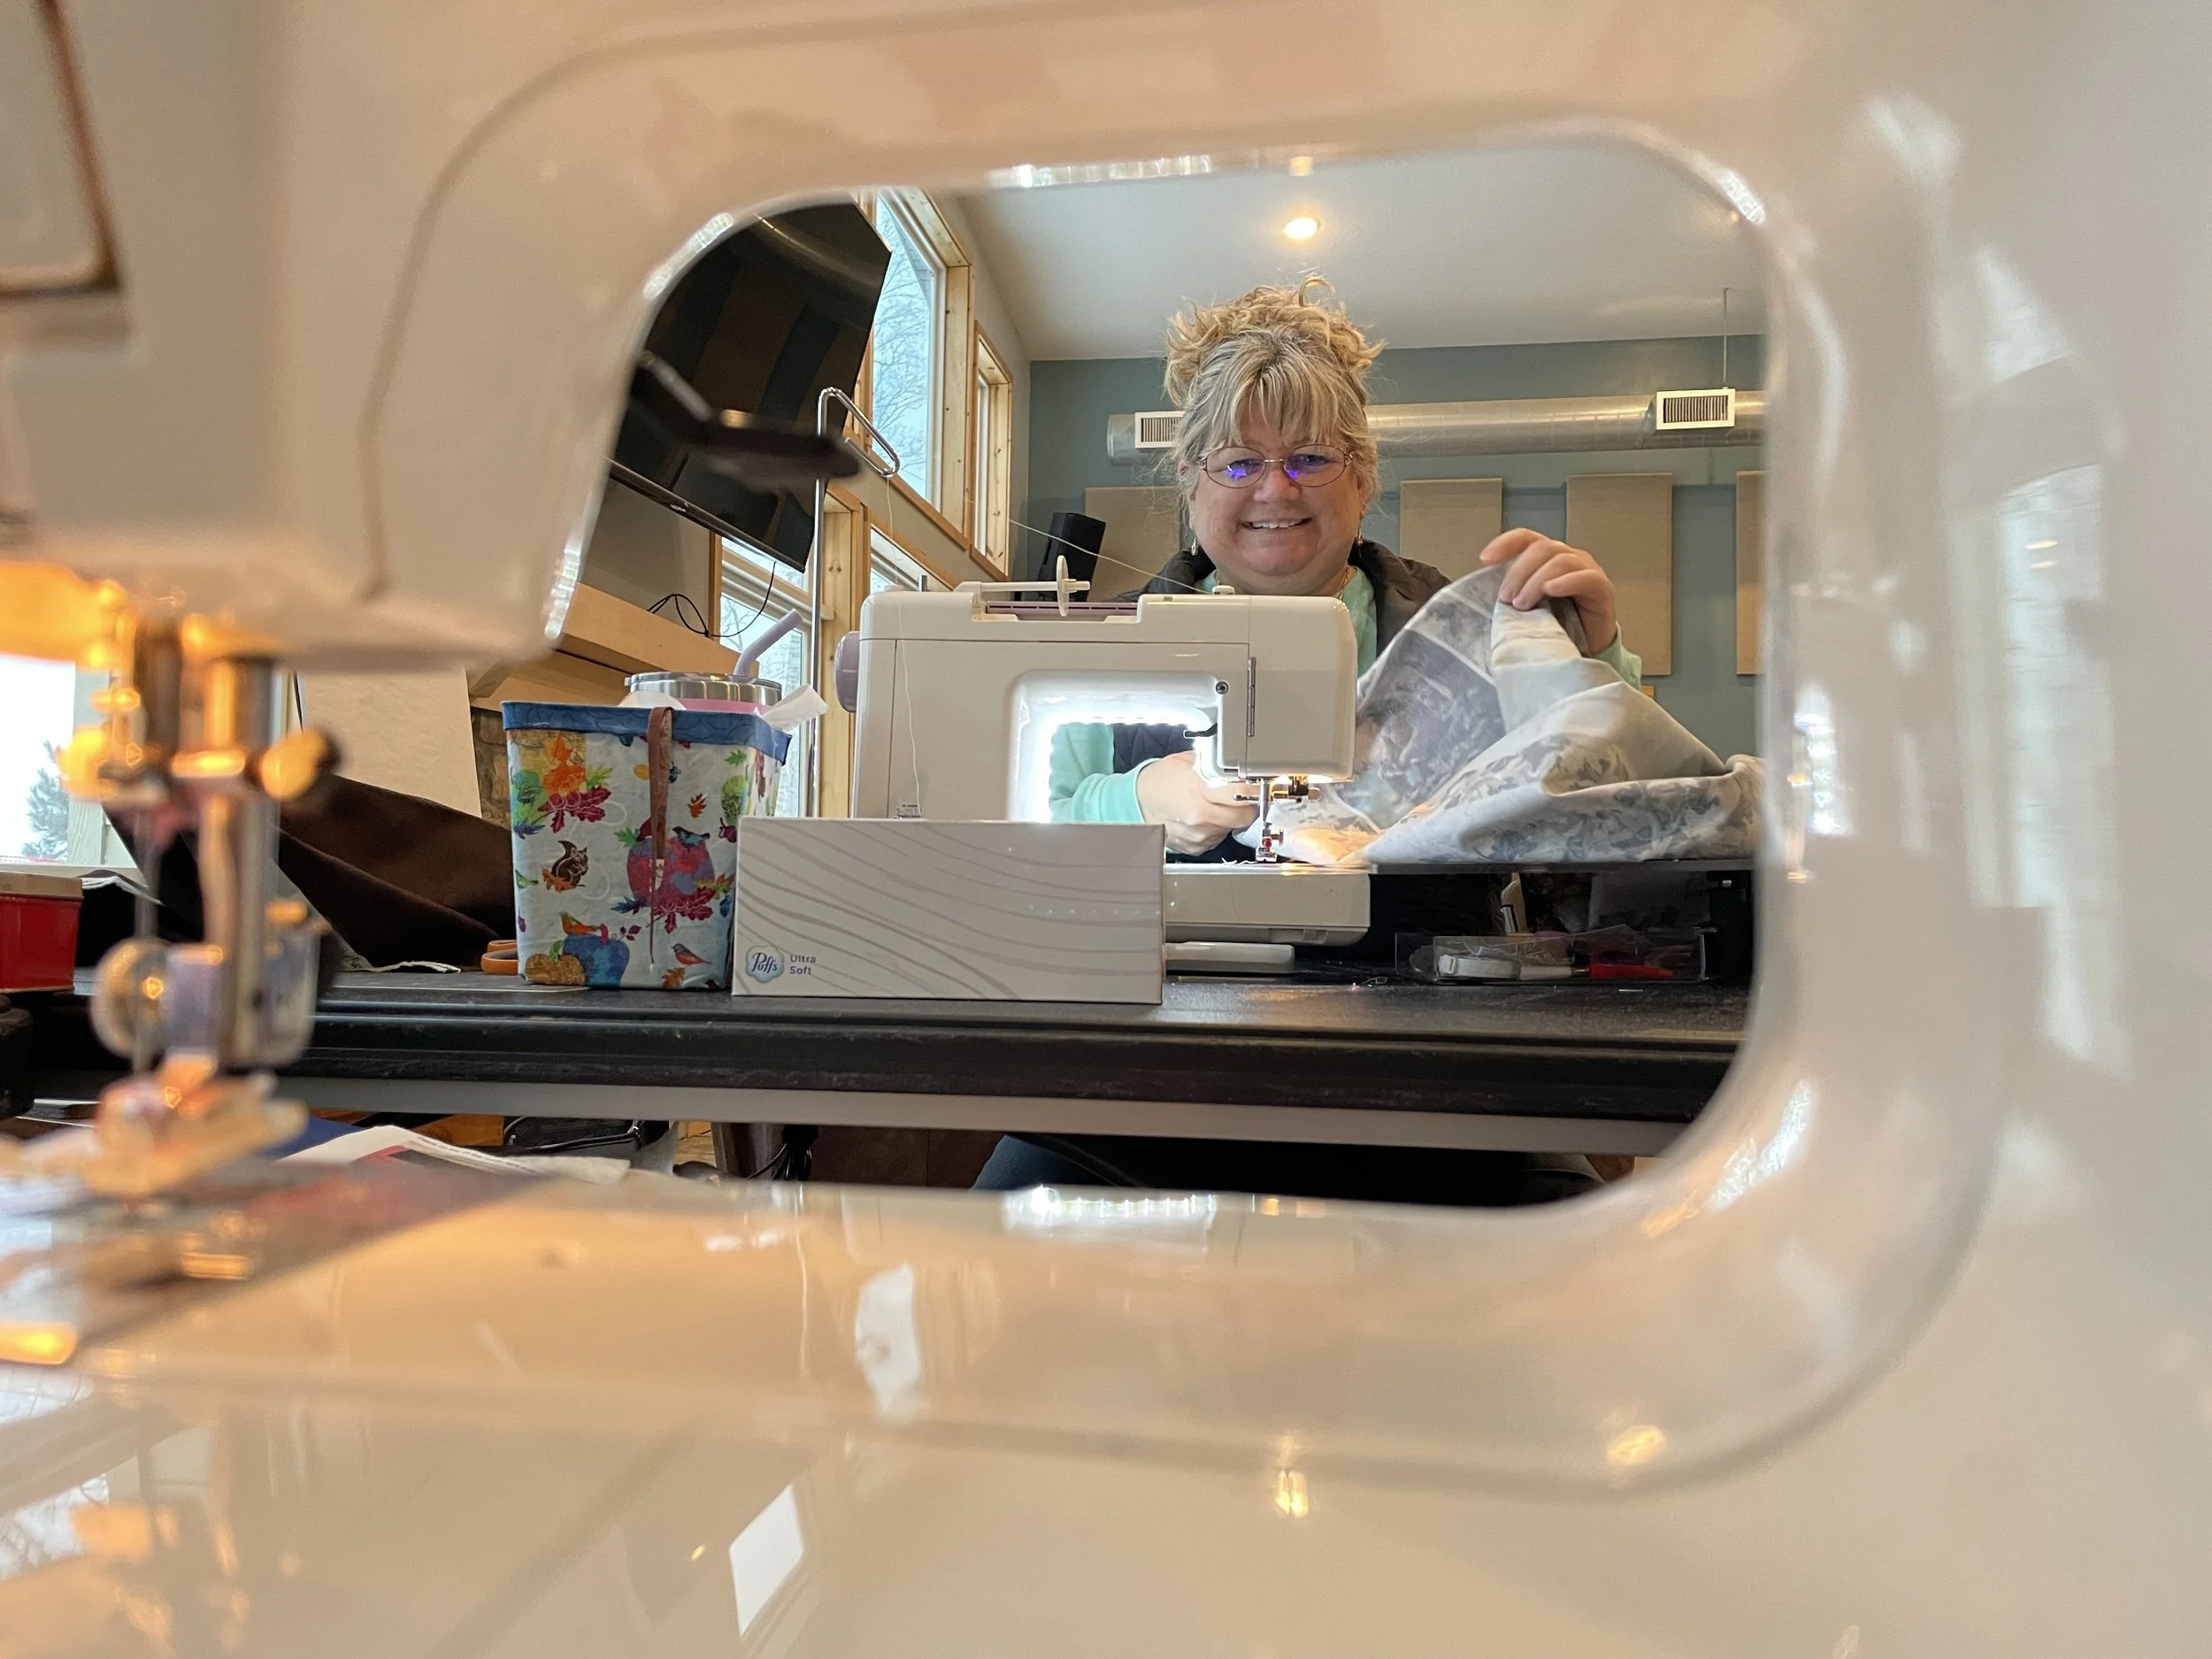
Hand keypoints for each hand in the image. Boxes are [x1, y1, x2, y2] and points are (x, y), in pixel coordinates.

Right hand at [1135, 751, 1256, 855]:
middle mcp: (1201, 816)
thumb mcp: (1186, 762)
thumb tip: (1236, 766)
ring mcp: (1200, 835)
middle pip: (1245, 815)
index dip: (1254, 789)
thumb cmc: (1157, 781)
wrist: (1134, 803)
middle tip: (1239, 796)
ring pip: (1233, 828)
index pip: (1244, 793)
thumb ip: (1214, 765)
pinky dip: (1216, 827)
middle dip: (1245, 805)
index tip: (1257, 785)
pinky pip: (1219, 837)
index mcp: (1200, 791)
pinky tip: (1203, 816)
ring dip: (1230, 817)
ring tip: (1212, 804)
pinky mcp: (1197, 847)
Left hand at [1477, 527, 1619, 656]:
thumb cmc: (1555, 625)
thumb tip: (1483, 591)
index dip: (1505, 543)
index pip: (1526, 538)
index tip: (1485, 559)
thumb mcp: (1527, 606)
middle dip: (1519, 571)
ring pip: (1560, 561)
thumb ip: (1512, 592)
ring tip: (1523, 605)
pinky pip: (1585, 578)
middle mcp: (1568, 556)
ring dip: (1536, 581)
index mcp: (1547, 557)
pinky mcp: (1602, 588)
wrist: (1585, 651)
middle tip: (1506, 598)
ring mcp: (1587, 570)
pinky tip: (1551, 590)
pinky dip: (1566, 582)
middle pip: (1541, 548)